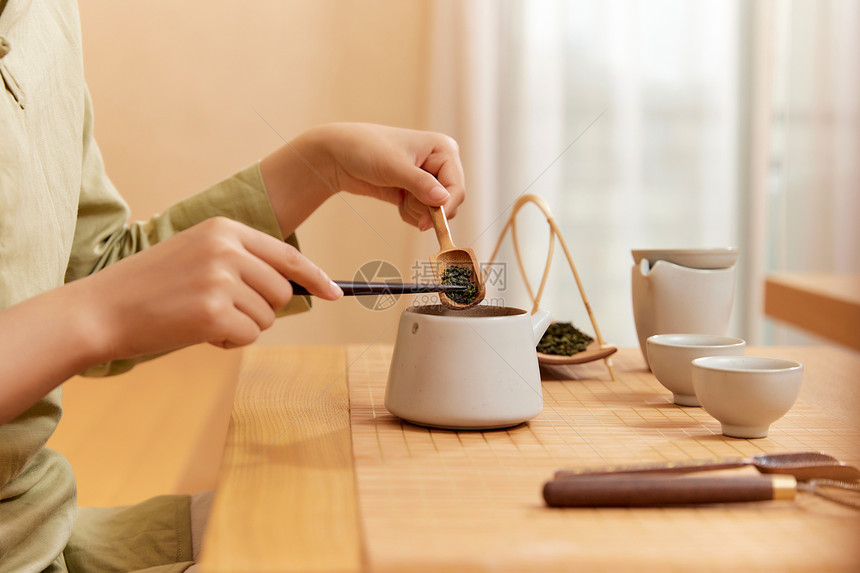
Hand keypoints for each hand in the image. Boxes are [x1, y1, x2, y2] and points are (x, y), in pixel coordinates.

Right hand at [78, 217, 341, 356]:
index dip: (315, 277)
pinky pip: (249, 335)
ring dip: (243, 326)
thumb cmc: (150, 288)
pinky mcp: (214, 312)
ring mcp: (221, 279)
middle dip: (262, 308)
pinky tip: (198, 332)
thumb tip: (292, 287)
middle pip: (282, 290)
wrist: (101, 309)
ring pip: (267, 316)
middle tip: (223, 310)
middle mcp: (227, 248)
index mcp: (224, 229)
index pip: (287, 254)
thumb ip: (241, 262)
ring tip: (202, 317)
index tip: (335, 294)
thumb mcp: (197, 255)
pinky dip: (230, 341)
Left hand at [260, 123, 465, 235]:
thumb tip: (444, 199)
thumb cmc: (365, 149)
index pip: (456, 187)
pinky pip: (422, 214)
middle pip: (450, 201)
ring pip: (435, 211)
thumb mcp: (393, 166)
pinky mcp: (415, 192)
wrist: (337, 156)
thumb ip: (420, 184)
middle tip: (405, 201)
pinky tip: (396, 200)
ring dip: (415, 210)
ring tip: (397, 194)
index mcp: (443, 149)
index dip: (446, 207)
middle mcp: (440, 163)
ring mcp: (428, 179)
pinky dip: (410, 213)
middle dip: (426, 208)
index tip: (429, 223)